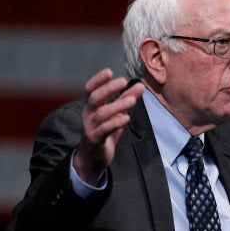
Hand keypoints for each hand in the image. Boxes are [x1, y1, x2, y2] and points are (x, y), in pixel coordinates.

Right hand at [73, 68, 144, 184]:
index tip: (109, 71)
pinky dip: (115, 123)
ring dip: (117, 105)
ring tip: (132, 100)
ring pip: (101, 114)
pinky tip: (126, 118)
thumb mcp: (116, 114)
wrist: (93, 159)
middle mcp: (88, 115)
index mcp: (92, 107)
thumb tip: (140, 86)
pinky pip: (104, 130)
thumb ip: (126, 100)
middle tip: (123, 81)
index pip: (91, 90)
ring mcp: (90, 127)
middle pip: (95, 98)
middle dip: (109, 89)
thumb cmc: (104, 132)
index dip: (98, 80)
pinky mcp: (95, 140)